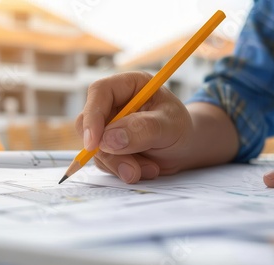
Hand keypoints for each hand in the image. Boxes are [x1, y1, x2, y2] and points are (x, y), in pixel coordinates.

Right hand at [76, 71, 237, 182]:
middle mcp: (113, 104)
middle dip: (108, 151)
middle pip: (88, 123)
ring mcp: (108, 127)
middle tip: (131, 169)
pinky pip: (104, 162)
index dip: (92, 116)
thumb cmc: (181, 129)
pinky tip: (146, 169)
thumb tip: (107, 139)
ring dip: (121, 164)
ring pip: (96, 148)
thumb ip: (142, 130)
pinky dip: (122, 170)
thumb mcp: (170, 127)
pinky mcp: (108, 147)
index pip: (99, 92)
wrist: (185, 149)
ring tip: (151, 168)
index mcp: (128, 85)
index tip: (94, 143)